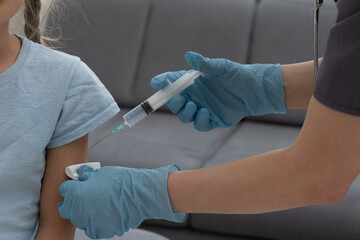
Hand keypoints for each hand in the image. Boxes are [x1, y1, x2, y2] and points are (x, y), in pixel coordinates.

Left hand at [58, 165, 185, 238]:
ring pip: (80, 219)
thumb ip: (88, 176)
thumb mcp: (101, 172)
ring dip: (85, 212)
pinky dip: (98, 221)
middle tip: (84, 195)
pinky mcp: (101, 231)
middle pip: (67, 208)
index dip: (72, 185)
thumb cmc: (122, 181)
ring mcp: (90, 223)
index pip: (64, 190)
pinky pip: (94, 227)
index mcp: (76, 194)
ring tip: (100, 204)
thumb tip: (82, 174)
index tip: (78, 184)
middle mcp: (79, 211)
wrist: (139, 195)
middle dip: (73, 202)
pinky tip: (107, 212)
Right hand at [150, 52, 286, 130]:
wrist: (254, 91)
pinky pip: (200, 125)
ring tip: (194, 105)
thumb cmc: (237, 75)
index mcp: (193, 83)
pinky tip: (206, 113)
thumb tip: (189, 55)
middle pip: (175, 103)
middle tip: (178, 99)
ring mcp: (202, 109)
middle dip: (173, 102)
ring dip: (185, 112)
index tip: (156, 82)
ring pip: (185, 116)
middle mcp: (195, 96)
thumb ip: (205, 64)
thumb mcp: (222, 67)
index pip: (173, 82)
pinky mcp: (212, 120)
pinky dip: (199, 120)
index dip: (163, 83)